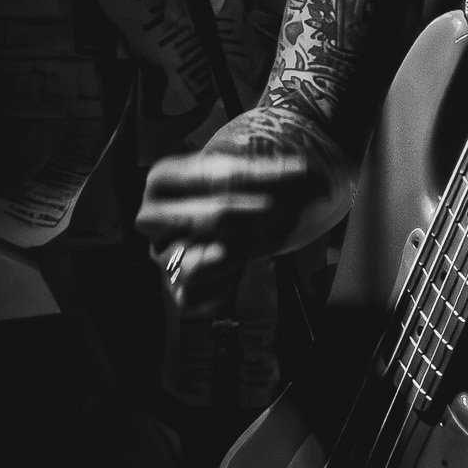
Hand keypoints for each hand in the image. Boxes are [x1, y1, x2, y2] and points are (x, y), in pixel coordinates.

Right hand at [135, 113, 322, 315]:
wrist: (219, 222)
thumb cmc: (231, 191)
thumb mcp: (247, 170)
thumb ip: (280, 171)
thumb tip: (316, 181)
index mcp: (162, 179)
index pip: (213, 174)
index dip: (261, 174)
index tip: (300, 172)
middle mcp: (152, 218)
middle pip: (214, 218)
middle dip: (264, 212)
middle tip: (295, 208)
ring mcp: (161, 256)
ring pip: (205, 262)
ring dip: (248, 248)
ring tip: (267, 234)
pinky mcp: (176, 290)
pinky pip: (198, 298)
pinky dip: (226, 284)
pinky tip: (243, 265)